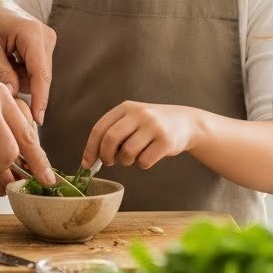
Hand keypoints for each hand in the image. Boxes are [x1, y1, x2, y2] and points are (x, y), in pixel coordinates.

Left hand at [0, 0, 55, 126]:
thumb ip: (0, 71)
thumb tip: (12, 95)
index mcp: (32, 32)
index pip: (41, 73)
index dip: (40, 99)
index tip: (37, 121)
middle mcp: (45, 36)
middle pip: (40, 77)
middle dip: (21, 86)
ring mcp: (46, 40)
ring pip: (36, 77)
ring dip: (18, 78)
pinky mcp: (43, 46)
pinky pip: (34, 71)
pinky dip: (19, 72)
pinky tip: (5, 60)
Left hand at [82, 101, 200, 170]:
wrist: (185, 122)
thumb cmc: (151, 126)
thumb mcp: (132, 120)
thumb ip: (114, 132)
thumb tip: (90, 158)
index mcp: (126, 108)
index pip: (100, 128)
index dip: (90, 148)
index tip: (87, 163)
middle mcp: (139, 114)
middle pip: (110, 139)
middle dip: (106, 156)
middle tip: (109, 162)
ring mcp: (153, 126)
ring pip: (127, 153)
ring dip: (126, 161)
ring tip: (133, 156)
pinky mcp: (166, 141)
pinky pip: (144, 161)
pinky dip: (142, 164)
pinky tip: (148, 157)